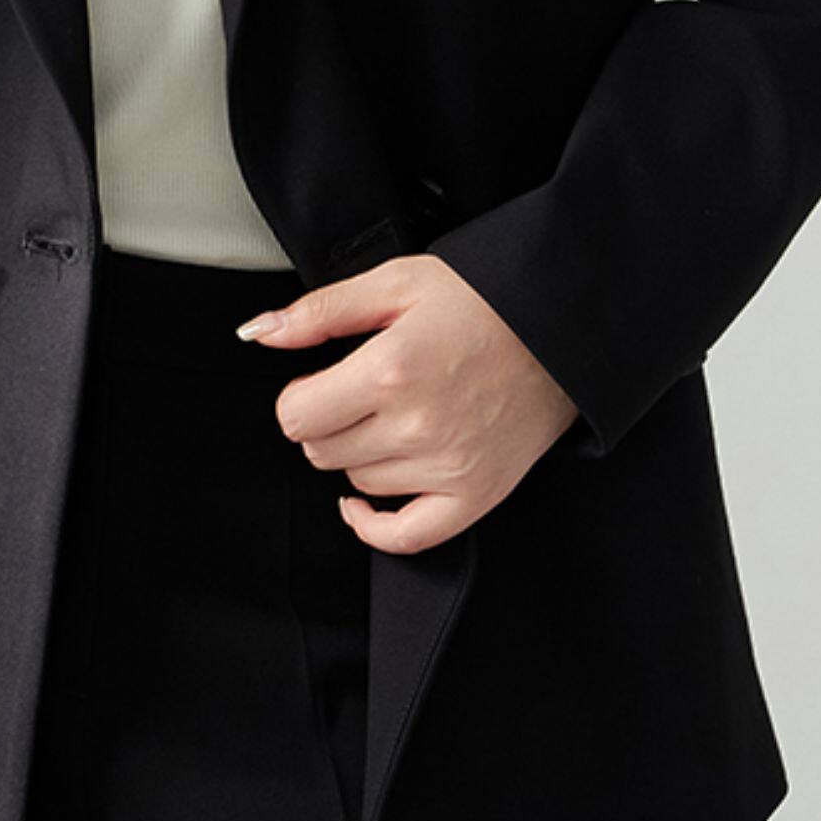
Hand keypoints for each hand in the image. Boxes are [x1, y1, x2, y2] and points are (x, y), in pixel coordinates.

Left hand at [237, 253, 579, 552]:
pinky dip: (375, 526)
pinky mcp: (475, 494)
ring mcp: (448, 466)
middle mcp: (417, 424)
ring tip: (394, 417)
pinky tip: (362, 504)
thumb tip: (257, 332)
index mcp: (390, 370)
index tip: (321, 384)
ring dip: (361, 456)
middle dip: (329, 423)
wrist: (562, 328)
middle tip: (362, 394)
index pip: (296, 416)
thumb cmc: (484, 301)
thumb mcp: (396, 283)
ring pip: (359, 483)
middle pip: (322, 451)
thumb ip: (320, 311)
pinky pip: (405, 537)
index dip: (300, 398)